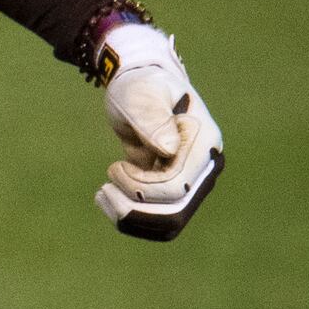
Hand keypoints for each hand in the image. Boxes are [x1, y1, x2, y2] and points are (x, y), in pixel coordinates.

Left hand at [94, 23, 223, 240]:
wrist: (140, 87)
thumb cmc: (140, 85)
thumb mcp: (140, 93)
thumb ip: (152, 117)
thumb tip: (168, 150)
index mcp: (204, 143)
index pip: (177, 187)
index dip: (141, 188)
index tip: (115, 167)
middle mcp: (204, 167)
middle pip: (175, 214)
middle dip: (135, 210)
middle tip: (103, 191)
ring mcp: (190, 180)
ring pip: (167, 223)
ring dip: (131, 218)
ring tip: (103, 195)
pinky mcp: (173, 189)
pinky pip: (157, 218)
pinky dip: (130, 216)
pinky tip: (108, 198)